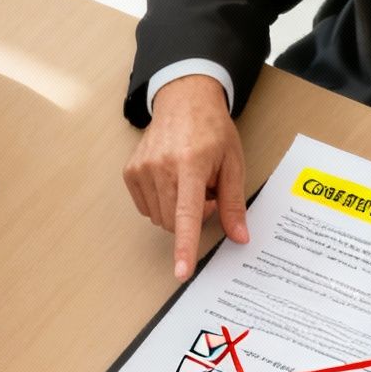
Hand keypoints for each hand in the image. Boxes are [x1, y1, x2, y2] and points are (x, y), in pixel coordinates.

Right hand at [123, 74, 250, 279]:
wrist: (184, 100)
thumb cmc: (212, 130)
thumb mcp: (233, 163)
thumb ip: (234, 203)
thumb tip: (239, 237)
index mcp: (191, 164)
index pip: (186, 214)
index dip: (185, 245)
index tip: (181, 270)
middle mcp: (161, 166)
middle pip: (173, 222)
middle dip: (192, 217)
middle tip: (206, 191)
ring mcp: (142, 169)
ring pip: (159, 218)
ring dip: (176, 210)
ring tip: (188, 181)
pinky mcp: (130, 171)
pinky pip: (147, 208)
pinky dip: (162, 203)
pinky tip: (171, 181)